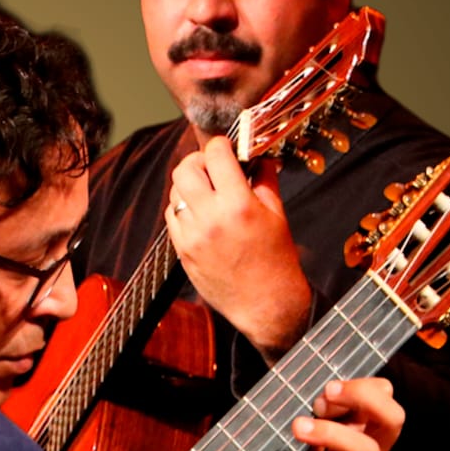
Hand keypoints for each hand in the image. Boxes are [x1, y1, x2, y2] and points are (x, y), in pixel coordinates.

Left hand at [166, 136, 310, 359]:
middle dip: (199, 161)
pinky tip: (200, 213)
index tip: (227, 148)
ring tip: (208, 191)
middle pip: (185, 169)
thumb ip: (264, 180)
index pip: (215, 154)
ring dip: (189, 185)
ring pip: (175, 191)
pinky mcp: (181, 250)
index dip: (221, 145)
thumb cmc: (276, 261)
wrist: (265, 305)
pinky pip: (171, 216)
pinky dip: (182, 208)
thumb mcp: (277, 214)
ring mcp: (191, 235)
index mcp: (238, 205)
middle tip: (213, 167)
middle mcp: (210, 218)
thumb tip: (258, 157)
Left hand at [269, 377, 399, 450]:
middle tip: (324, 394)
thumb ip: (308, 446)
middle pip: (392, 420)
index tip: (325, 389)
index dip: (364, 388)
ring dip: (332, 435)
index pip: (385, 405)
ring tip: (296, 427)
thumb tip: (283, 409)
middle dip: (362, 397)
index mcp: (367, 448)